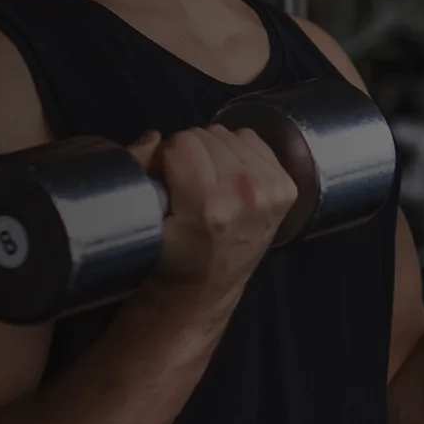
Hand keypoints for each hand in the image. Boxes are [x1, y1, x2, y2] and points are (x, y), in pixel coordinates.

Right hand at [127, 123, 300, 308]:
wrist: (204, 289)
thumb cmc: (172, 260)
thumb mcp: (142, 220)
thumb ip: (138, 169)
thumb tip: (154, 139)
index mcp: (210, 205)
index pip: (181, 142)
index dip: (166, 158)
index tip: (166, 182)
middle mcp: (246, 195)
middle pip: (205, 135)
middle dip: (190, 155)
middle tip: (186, 188)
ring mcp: (270, 190)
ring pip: (228, 135)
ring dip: (213, 153)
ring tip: (207, 186)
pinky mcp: (285, 187)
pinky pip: (253, 141)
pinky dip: (237, 153)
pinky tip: (228, 180)